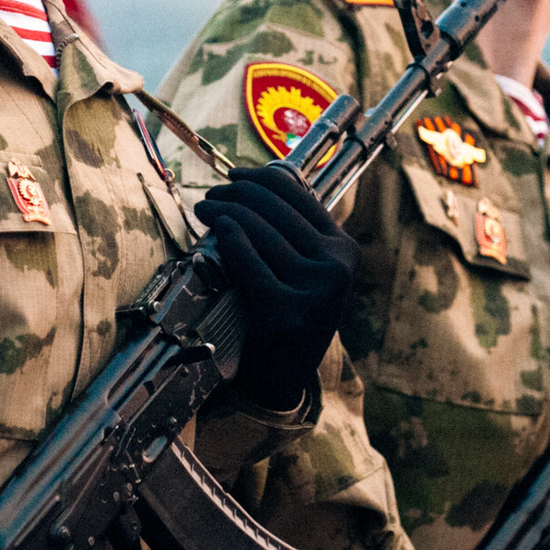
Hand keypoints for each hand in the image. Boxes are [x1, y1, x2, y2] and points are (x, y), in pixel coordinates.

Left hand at [196, 165, 355, 410]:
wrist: (286, 375)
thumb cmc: (291, 312)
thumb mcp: (309, 271)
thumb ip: (296, 233)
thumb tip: (254, 183)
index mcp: (345, 250)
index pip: (300, 196)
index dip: (261, 177)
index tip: (234, 175)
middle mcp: (336, 267)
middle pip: (275, 210)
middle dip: (236, 193)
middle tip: (211, 194)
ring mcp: (314, 291)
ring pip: (260, 231)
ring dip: (225, 211)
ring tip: (205, 208)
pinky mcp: (285, 311)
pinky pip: (249, 261)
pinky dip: (229, 237)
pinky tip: (217, 227)